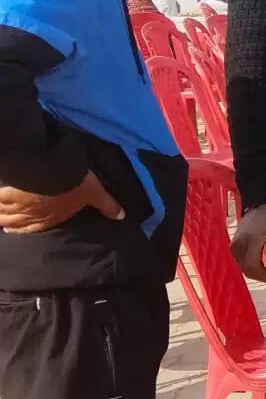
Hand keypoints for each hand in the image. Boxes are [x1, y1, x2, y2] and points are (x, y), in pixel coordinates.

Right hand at [0, 172, 123, 233]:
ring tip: (1, 216)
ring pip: (5, 217)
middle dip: (14, 223)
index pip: (39, 227)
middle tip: (8, 223)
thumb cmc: (74, 183)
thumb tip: (122, 217)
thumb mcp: (94, 192)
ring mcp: (15, 208)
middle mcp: (31, 217)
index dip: (31, 227)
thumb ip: (107, 205)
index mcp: (51, 217)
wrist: (50, 171)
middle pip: (18, 224)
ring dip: (3, 216)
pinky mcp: (4, 196)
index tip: (23, 226)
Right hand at [231, 203, 265, 282]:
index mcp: (250, 240)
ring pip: (244, 268)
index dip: (265, 277)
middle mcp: (238, 245)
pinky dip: (252, 266)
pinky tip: (263, 265)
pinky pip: (242, 262)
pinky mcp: (233, 247)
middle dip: (262, 277)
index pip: (253, 266)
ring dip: (257, 273)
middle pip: (247, 270)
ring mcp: (233, 246)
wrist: (260, 205)